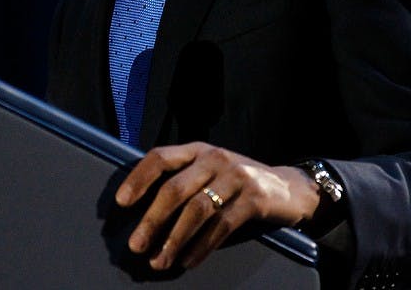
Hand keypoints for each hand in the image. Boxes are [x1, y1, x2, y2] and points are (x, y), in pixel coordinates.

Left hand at [115, 142, 319, 270]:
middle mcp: (214, 158)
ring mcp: (236, 177)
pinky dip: (201, 247)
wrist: (289, 188)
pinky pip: (221, 226)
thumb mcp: (210, 170)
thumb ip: (183, 179)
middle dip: (152, 220)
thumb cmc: (237, 182)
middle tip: (136, 245)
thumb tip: (143, 208)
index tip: (121, 202)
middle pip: (175, 189)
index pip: (161, 157)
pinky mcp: (254, 199)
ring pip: (197, 210)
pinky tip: (188, 261)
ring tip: (159, 260)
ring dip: (174, 239)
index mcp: (197, 149)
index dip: (138, 178)